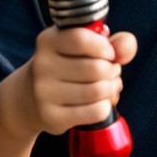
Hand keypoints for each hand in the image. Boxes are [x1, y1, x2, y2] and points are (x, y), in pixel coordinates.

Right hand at [17, 25, 137, 135]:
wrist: (31, 98)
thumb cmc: (68, 65)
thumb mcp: (85, 46)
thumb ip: (113, 41)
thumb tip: (125, 46)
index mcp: (48, 40)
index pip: (81, 39)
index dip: (105, 47)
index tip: (108, 53)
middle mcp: (41, 65)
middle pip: (97, 68)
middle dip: (113, 71)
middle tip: (109, 72)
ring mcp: (44, 93)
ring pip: (99, 91)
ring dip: (111, 89)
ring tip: (106, 86)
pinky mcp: (52, 117)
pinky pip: (96, 111)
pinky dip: (105, 106)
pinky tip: (97, 102)